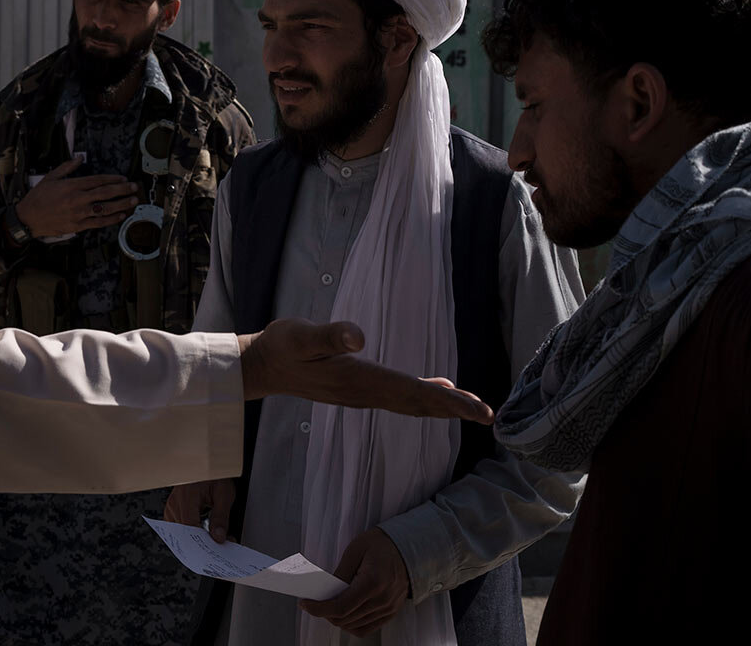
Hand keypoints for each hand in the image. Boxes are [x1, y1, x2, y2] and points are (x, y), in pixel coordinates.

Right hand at [14, 157, 138, 237]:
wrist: (28, 218)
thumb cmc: (38, 197)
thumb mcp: (51, 177)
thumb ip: (67, 167)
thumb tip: (80, 157)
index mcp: (72, 185)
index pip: (97, 180)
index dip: (112, 179)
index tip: (123, 178)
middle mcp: (77, 199)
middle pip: (105, 193)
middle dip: (122, 189)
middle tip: (134, 187)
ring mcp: (78, 213)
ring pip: (105, 208)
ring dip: (121, 204)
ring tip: (132, 201)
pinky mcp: (77, 226)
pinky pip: (98, 222)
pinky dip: (111, 219)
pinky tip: (120, 216)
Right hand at [164, 479, 236, 542]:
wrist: (203, 461)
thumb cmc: (213, 472)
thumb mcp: (224, 493)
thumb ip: (221, 516)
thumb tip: (218, 537)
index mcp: (187, 494)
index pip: (190, 525)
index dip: (203, 540)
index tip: (217, 546)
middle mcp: (175, 501)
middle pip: (185, 532)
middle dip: (204, 541)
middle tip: (221, 543)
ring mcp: (172, 506)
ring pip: (182, 532)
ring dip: (199, 537)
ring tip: (215, 536)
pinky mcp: (173, 509)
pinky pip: (180, 527)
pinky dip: (193, 531)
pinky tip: (204, 532)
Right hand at [236, 319, 492, 422]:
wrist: (260, 367)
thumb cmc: (280, 346)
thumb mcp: (300, 335)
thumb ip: (329, 336)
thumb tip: (358, 336)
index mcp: (357, 380)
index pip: (412, 393)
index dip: (449, 403)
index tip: (480, 410)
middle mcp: (363, 393)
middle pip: (417, 404)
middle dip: (455, 410)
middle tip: (489, 415)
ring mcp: (360, 394)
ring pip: (410, 403)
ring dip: (442, 407)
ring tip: (472, 408)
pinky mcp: (357, 389)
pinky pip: (398, 397)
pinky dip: (423, 397)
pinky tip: (439, 391)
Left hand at [299, 527, 410, 634]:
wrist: (409, 548)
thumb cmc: (381, 545)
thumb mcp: (355, 550)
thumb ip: (341, 573)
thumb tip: (325, 591)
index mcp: (373, 582)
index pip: (341, 607)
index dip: (319, 608)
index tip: (305, 604)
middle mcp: (382, 600)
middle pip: (345, 618)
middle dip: (324, 612)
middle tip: (312, 602)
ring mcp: (388, 609)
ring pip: (353, 625)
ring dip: (336, 618)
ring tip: (326, 605)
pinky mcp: (390, 613)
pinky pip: (366, 628)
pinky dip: (350, 624)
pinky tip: (342, 613)